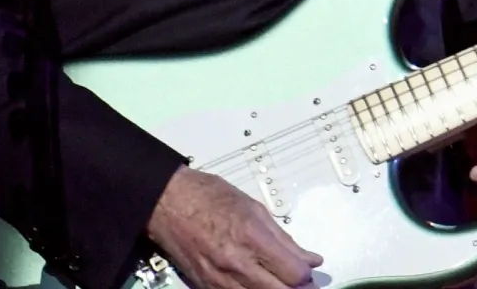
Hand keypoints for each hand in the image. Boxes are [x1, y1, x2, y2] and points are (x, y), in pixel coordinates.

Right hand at [145, 166, 323, 288]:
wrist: (166, 202)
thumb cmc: (206, 197)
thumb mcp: (253, 208)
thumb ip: (284, 239)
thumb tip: (310, 259)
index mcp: (251, 237)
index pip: (294, 274)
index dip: (307, 276)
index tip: (309, 271)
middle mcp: (236, 263)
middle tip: (302, 284)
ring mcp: (219, 280)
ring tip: (278, 282)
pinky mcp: (206, 287)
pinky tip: (256, 284)